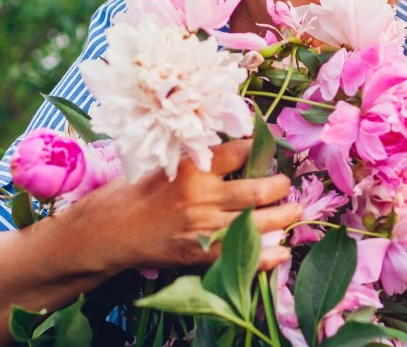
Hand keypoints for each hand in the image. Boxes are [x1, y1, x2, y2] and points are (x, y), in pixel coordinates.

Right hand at [68, 139, 301, 272]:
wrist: (112, 230)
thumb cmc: (139, 192)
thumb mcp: (168, 163)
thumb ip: (201, 158)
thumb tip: (240, 150)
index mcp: (194, 167)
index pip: (241, 151)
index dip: (261, 148)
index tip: (271, 148)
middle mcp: (202, 195)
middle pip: (258, 189)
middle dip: (280, 187)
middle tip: (286, 185)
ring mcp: (202, 227)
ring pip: (256, 223)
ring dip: (283, 218)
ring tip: (294, 212)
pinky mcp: (199, 254)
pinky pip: (241, 256)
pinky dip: (265, 257)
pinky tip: (281, 252)